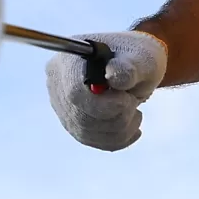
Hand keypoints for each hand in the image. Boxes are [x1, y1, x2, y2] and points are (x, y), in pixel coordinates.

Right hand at [45, 31, 167, 150]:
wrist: (135, 67)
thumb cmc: (137, 57)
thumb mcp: (140, 58)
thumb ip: (129, 67)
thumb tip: (114, 77)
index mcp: (69, 59)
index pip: (74, 91)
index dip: (103, 104)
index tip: (127, 98)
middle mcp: (57, 82)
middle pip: (80, 116)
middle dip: (116, 117)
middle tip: (133, 101)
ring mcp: (62, 105)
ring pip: (88, 133)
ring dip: (121, 128)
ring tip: (134, 109)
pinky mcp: (73, 123)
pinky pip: (94, 141)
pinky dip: (119, 137)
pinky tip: (131, 124)